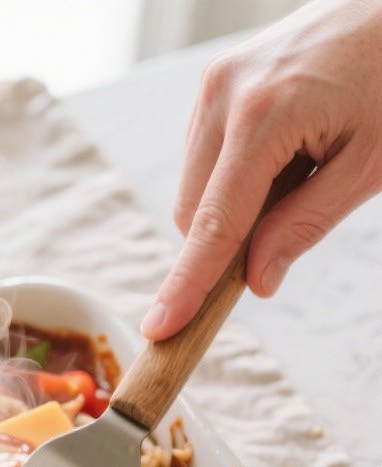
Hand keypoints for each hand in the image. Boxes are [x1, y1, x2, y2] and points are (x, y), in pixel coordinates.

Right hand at [142, 0, 381, 339]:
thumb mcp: (366, 166)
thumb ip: (305, 224)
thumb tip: (256, 280)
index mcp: (262, 116)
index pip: (214, 225)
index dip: (188, 285)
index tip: (161, 329)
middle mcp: (222, 94)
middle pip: (193, 212)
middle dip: (222, 245)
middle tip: (283, 238)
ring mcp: (214, 83)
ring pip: (195, 188)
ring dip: (231, 209)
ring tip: (298, 173)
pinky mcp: (217, 80)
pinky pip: (206, 157)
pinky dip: (233, 179)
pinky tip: (284, 155)